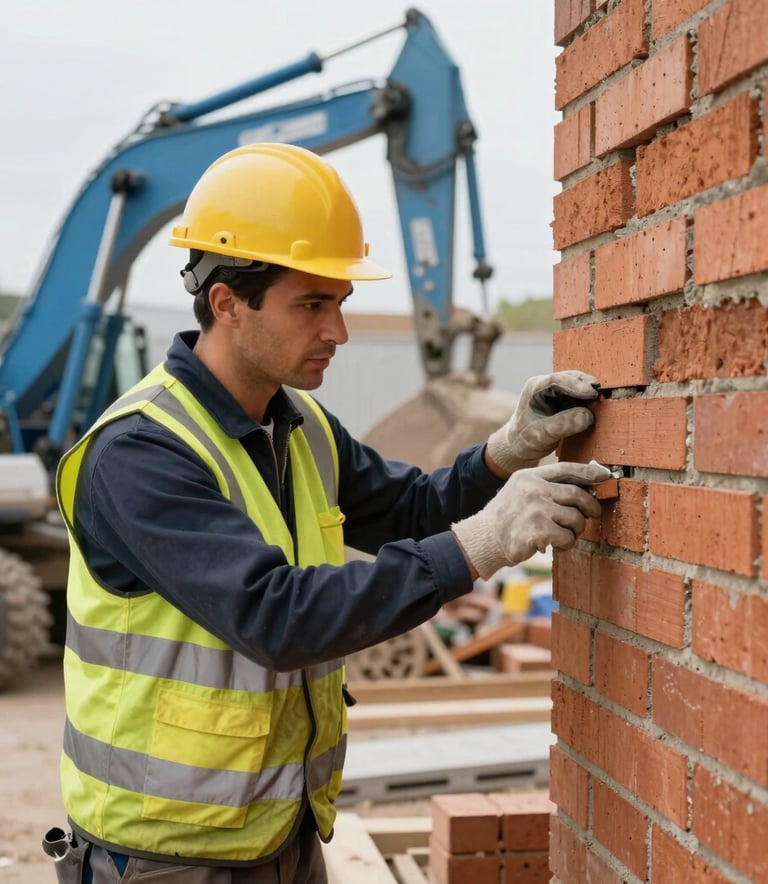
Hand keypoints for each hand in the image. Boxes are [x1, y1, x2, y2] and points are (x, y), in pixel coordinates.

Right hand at [451, 461, 609, 579]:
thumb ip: (546, 486)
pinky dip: (567, 543)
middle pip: (577, 494)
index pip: (566, 468)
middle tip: (593, 515)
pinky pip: (567, 537)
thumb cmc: (508, 515)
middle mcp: (533, 489)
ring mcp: (535, 509)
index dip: (589, 472)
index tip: (605, 476)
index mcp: (529, 476)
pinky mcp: (538, 530)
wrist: (485, 538)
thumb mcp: (520, 490)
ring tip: (566, 534)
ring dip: (577, 529)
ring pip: (576, 518)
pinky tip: (556, 545)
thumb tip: (585, 487)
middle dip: (591, 507)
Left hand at [486, 371, 600, 473]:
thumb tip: (587, 416)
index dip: (575, 385)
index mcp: (534, 388)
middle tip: (602, 397)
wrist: (520, 445)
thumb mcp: (540, 435)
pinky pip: (581, 397)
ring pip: (579, 386)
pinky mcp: (567, 400)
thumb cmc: (524, 439)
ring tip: (601, 404)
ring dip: (590, 394)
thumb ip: (562, 425)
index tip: (591, 393)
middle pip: (571, 379)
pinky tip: (597, 409)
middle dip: (587, 386)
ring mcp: (557, 392)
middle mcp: (546, 385)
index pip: (556, 380)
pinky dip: (590, 402)